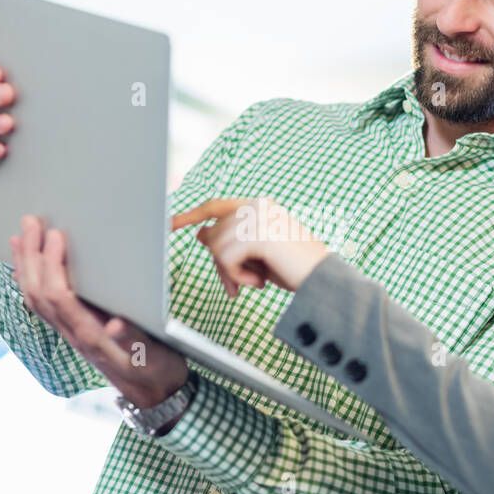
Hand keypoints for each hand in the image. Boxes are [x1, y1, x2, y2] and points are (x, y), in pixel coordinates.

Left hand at [9, 214, 189, 408]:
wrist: (153, 394)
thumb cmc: (156, 370)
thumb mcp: (153, 355)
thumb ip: (134, 340)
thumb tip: (115, 326)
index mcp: (91, 336)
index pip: (60, 296)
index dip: (53, 265)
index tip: (56, 235)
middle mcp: (74, 334)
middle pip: (39, 294)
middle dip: (31, 257)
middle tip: (30, 223)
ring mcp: (70, 334)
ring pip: (35, 299)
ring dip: (26, 266)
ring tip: (21, 238)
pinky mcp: (74, 331)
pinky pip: (42, 306)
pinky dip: (31, 281)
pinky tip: (28, 268)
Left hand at [171, 197, 328, 295]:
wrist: (323, 281)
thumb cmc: (295, 269)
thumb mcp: (258, 254)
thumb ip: (233, 241)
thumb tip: (201, 233)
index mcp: (260, 205)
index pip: (216, 206)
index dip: (191, 215)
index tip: (169, 223)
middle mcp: (258, 206)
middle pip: (213, 233)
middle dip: (219, 264)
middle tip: (235, 287)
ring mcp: (258, 218)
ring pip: (216, 247)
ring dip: (229, 273)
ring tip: (252, 284)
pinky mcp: (258, 234)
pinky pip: (225, 258)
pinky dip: (236, 277)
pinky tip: (258, 283)